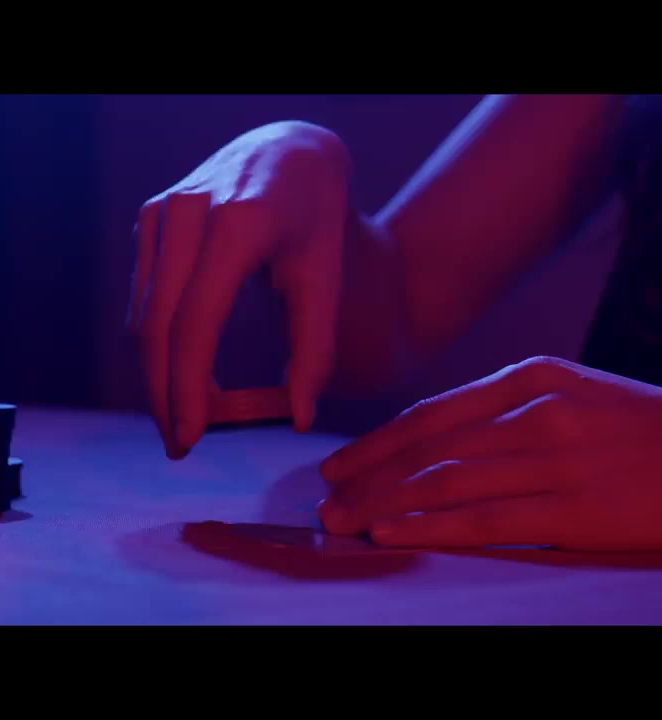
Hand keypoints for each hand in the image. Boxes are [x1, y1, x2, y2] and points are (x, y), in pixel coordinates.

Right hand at [126, 121, 351, 458]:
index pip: (195, 322)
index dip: (186, 387)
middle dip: (164, 394)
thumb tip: (299, 419)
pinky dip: (159, 343)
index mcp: (238, 223)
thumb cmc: (314, 215)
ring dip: (159, 374)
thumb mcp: (326, 276)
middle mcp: (188, 212)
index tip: (190, 439)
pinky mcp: (149, 219)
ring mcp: (161, 213)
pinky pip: (145, 298)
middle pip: (158, 327)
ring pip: (144, 318)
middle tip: (180, 446)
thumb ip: (314, 348)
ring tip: (189, 416)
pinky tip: (183, 372)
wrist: (288, 150)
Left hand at [317, 356, 661, 551]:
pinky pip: (484, 520)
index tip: (340, 464)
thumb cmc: (645, 432)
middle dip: (367, 477)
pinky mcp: (573, 509)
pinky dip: (428, 527)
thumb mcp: (579, 396)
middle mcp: (534, 413)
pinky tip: (391, 534)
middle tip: (325, 499)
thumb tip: (439, 442)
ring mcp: (554, 460)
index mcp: (531, 379)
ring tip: (342, 521)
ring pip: (444, 483)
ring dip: (382, 504)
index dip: (377, 443)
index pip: (431, 415)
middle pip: (426, 449)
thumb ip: (511, 411)